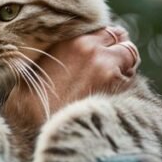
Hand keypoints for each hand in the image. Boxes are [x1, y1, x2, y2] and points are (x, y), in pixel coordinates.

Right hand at [5, 26, 139, 127]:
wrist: (35, 132)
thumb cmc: (30, 104)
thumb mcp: (36, 68)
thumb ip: (59, 53)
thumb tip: (71, 51)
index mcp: (70, 41)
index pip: (103, 29)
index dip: (105, 41)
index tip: (104, 51)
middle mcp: (91, 49)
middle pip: (121, 38)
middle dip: (119, 50)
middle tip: (113, 65)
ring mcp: (106, 67)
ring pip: (131, 56)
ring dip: (125, 66)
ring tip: (110, 83)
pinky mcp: (117, 89)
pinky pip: (132, 79)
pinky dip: (125, 86)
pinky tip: (109, 98)